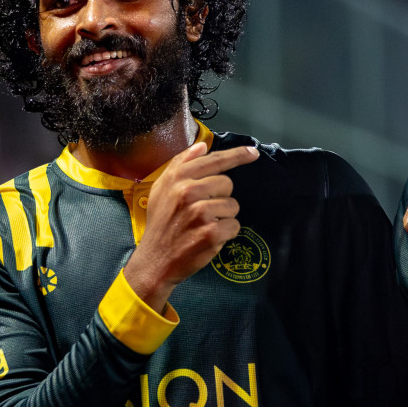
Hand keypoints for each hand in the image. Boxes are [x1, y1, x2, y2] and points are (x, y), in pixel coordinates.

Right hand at [123, 141, 258, 308]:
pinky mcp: (210, 233)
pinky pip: (234, 226)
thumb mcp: (161, 189)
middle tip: (203, 211)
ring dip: (223, 217)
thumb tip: (202, 146)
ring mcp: (200, 213)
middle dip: (220, 197)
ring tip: (203, 225)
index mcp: (177, 179)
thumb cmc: (161, 223)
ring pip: (232, 206)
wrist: (155, 260)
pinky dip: (226, 233)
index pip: (214, 161)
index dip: (237, 155)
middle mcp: (188, 192)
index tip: (252, 153)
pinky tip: (208, 238)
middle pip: (227, 184)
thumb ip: (181, 164)